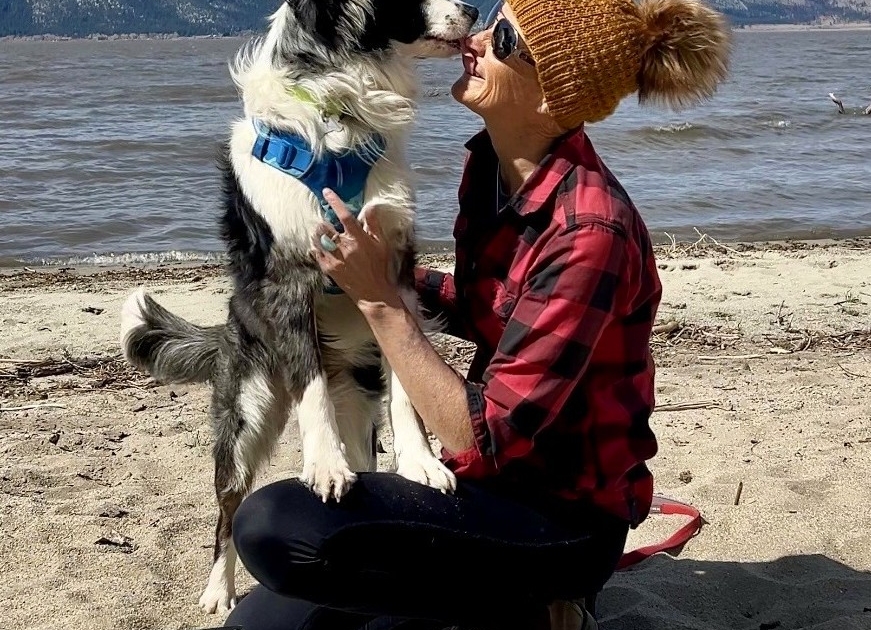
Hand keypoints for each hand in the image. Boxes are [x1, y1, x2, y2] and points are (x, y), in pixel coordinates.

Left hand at [311, 188, 400, 306]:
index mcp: (359, 239)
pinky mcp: (329, 268)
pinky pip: (316, 253)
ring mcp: (335, 258)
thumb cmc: (379, 267)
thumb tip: (371, 206)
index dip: (335, 201)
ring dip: (318, 234)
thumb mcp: (382, 244)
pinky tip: (320, 247)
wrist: (373, 292)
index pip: (345, 216)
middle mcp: (345, 247)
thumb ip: (374, 224)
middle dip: (323, 222)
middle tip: (325, 224)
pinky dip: (315, 247)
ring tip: (321, 234)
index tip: (327, 191)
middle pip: (326, 227)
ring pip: (318, 239)